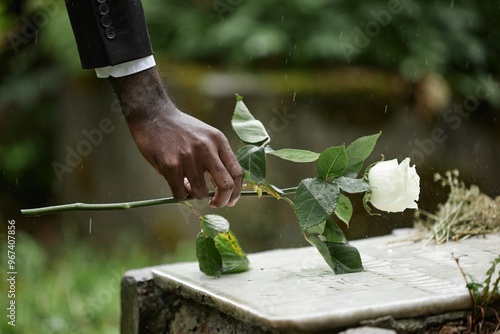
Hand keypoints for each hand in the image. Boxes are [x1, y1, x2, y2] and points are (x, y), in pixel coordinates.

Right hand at [109, 68, 242, 206]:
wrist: (152, 114)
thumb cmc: (180, 128)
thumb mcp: (206, 136)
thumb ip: (216, 157)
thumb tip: (224, 188)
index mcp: (218, 141)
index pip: (237, 172)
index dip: (236, 192)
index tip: (230, 200)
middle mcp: (207, 148)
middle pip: (226, 186)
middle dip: (223, 201)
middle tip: (215, 204)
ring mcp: (188, 157)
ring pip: (200, 193)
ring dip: (195, 195)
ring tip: (188, 185)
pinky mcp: (170, 165)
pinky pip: (180, 194)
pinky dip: (180, 195)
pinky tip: (177, 184)